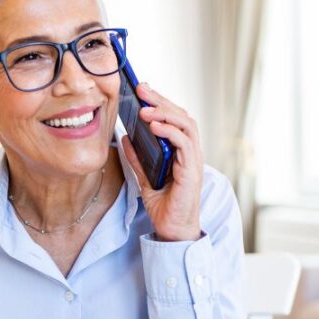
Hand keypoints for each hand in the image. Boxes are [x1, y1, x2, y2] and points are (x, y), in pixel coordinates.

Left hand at [121, 83, 202, 241]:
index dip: (160, 102)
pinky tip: (154, 125)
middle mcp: (190, 152)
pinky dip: (170, 131)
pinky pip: (184, 143)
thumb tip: (125, 138)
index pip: (174, 118)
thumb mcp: (144, 178)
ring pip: (186, 125)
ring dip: (165, 113)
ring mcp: (193, 160)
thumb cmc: (164, 205)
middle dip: (161, 100)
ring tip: (145, 108)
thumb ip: (137, 159)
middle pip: (181, 115)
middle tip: (142, 89)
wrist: (172, 229)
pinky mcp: (192, 170)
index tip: (142, 90)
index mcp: (181, 151)